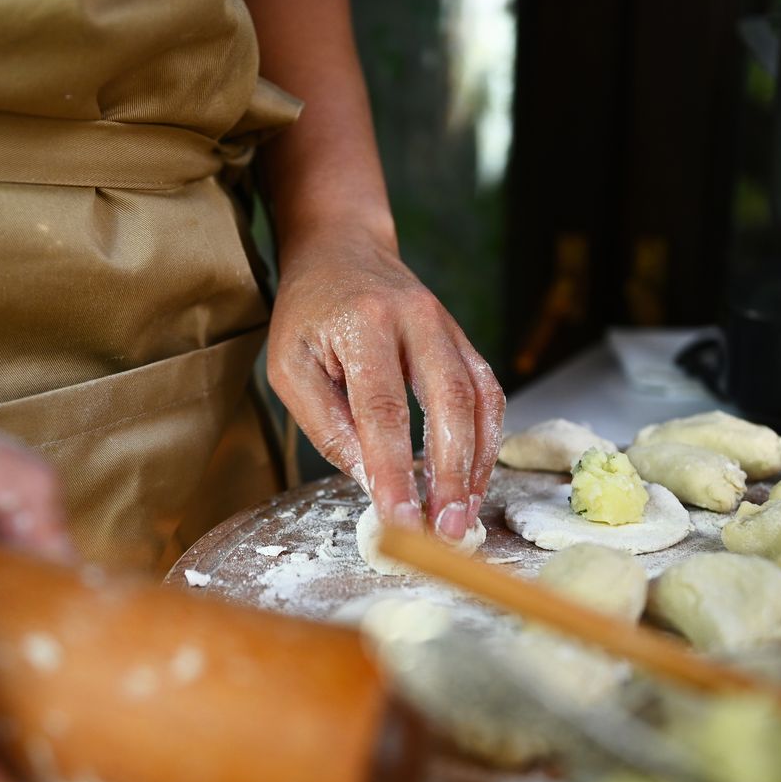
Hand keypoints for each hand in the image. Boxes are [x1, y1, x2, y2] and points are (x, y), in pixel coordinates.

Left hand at [268, 222, 504, 538]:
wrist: (343, 251)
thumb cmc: (308, 314)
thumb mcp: (291, 369)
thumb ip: (329, 426)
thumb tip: (372, 481)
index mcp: (363, 325)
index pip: (383, 409)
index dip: (394, 471)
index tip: (400, 522)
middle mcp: (416, 320)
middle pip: (450, 404)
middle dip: (450, 475)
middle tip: (446, 530)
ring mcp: (448, 326)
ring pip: (480, 400)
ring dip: (477, 464)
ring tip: (463, 515)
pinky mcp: (463, 339)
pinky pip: (488, 392)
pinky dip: (487, 440)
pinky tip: (473, 477)